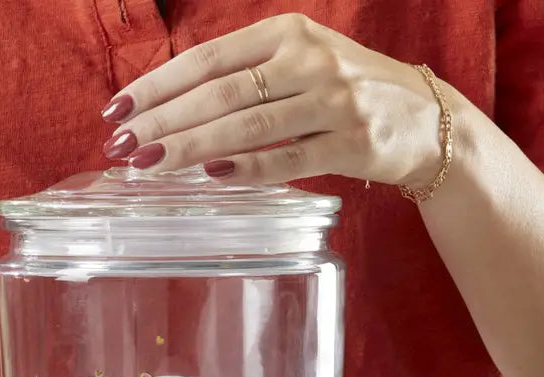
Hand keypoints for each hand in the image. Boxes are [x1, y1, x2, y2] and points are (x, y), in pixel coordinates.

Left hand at [101, 13, 442, 187]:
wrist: (426, 118)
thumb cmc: (347, 91)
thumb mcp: (298, 63)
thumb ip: (245, 77)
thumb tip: (173, 108)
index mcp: (286, 33)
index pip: (207, 59)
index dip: (157, 85)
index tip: (117, 109)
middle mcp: (309, 60)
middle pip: (220, 92)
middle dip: (163, 120)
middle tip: (121, 145)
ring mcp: (334, 101)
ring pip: (249, 124)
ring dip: (193, 146)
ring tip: (150, 163)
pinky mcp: (352, 144)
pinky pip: (290, 158)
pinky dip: (249, 169)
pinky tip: (213, 177)